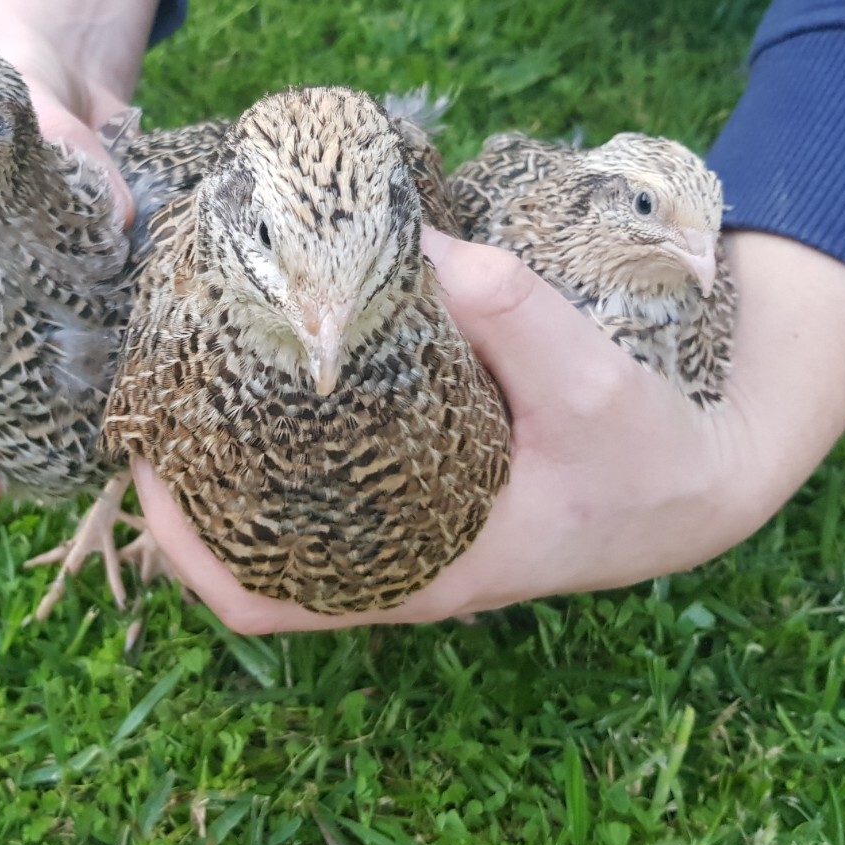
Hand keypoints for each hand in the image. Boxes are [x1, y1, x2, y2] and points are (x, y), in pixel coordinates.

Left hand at [129, 229, 844, 632]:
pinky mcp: (430, 515)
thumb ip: (511, 313)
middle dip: (188, 498)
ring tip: (194, 390)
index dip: (184, 548)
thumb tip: (410, 244)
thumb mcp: (591, 383)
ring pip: (286, 536)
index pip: (260, 601)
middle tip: (155, 402)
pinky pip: (331, 506)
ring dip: (231, 479)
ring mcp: (412, 549)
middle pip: (250, 566)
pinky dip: (290, 462)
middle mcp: (400, 572)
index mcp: (420, 572)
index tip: (144, 465)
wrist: (701, 487)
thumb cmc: (648, 458)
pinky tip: (279, 393)